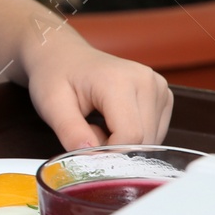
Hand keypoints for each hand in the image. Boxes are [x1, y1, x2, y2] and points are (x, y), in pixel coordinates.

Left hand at [24, 31, 172, 148]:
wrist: (63, 56)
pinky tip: (114, 122)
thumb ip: (71, 132)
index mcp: (119, 81)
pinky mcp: (163, 95)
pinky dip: (134, 137)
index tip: (85, 145)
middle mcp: (146, 81)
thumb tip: (91, 158)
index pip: (130, 136)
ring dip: (125, 143)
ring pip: (151, 139)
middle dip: (115, 148)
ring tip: (100, 124)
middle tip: (88, 131)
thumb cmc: (55, 77)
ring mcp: (158, 86)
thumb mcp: (52, 105)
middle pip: (144, 140)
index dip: (108, 152)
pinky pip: (155, 132)